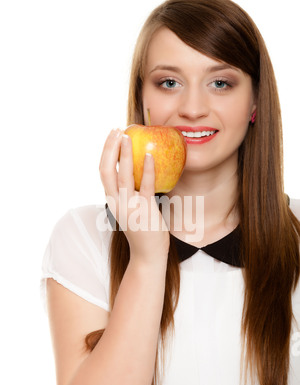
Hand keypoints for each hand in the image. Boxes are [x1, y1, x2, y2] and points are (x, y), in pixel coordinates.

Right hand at [99, 129, 169, 261]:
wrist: (148, 254)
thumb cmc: (143, 230)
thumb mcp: (131, 209)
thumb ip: (130, 193)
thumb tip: (138, 172)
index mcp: (112, 200)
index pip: (103, 172)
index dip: (106, 152)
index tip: (112, 136)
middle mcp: (116, 202)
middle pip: (106, 170)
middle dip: (110, 148)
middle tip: (117, 130)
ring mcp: (129, 206)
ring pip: (122, 175)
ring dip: (124, 154)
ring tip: (128, 136)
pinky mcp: (144, 209)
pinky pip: (144, 185)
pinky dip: (146, 169)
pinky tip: (149, 155)